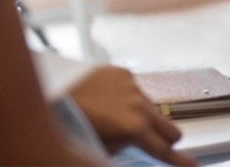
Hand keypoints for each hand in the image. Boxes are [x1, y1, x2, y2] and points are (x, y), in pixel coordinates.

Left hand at [68, 66, 196, 165]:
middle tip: (148, 144)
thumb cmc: (66, 121)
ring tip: (112, 118)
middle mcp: (138, 105)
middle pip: (171, 129)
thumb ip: (122, 147)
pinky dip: (127, 99)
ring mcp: (132, 86)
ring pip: (152, 109)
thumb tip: (132, 145)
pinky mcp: (122, 72)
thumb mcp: (96, 146)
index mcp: (132, 128)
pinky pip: (135, 91)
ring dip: (142, 118)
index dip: (182, 162)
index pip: (165, 150)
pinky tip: (106, 101)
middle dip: (164, 140)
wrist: (46, 89)